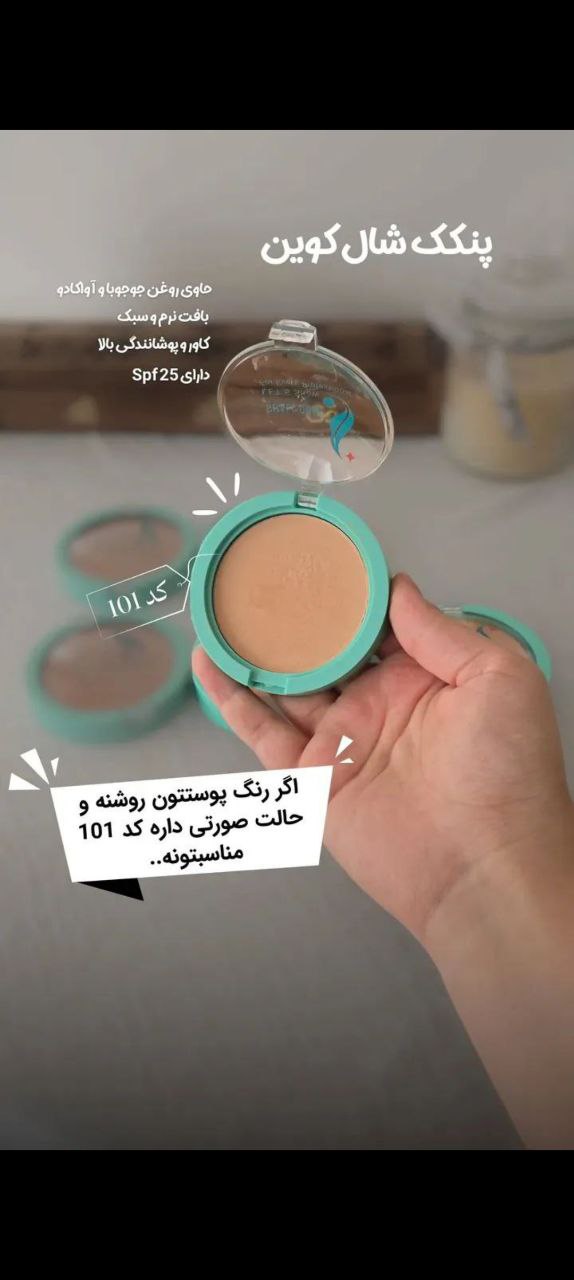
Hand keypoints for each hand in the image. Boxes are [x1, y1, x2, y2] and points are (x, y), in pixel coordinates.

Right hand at [192, 574, 572, 944]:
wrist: (482, 866)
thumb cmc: (507, 773)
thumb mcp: (499, 678)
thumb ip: (443, 631)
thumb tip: (397, 590)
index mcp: (427, 677)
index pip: (381, 624)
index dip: (352, 594)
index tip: (321, 560)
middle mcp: (380, 704)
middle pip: (326, 650)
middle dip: (296, 618)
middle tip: (260, 577)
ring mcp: (342, 739)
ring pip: (285, 684)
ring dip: (254, 649)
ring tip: (222, 608)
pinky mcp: (310, 777)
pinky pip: (260, 730)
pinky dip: (229, 697)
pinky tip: (208, 661)